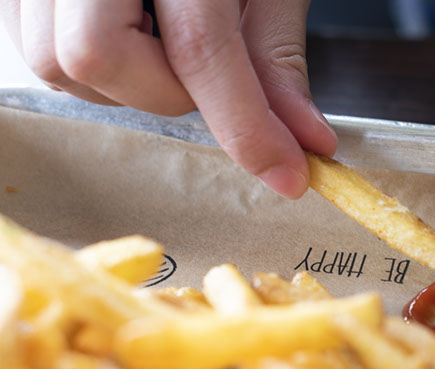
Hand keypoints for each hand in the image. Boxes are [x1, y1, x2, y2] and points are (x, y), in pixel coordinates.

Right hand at [0, 0, 336, 198]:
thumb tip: (303, 140)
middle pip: (96, 56)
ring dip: (129, 82)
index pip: (200, 48)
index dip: (247, 126)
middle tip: (207, 74)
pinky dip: (96, 66)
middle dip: (167, 92)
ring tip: (166, 41)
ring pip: (57, 63)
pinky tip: (133, 33)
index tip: (287, 174)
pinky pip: (36, 48)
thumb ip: (276, 60)